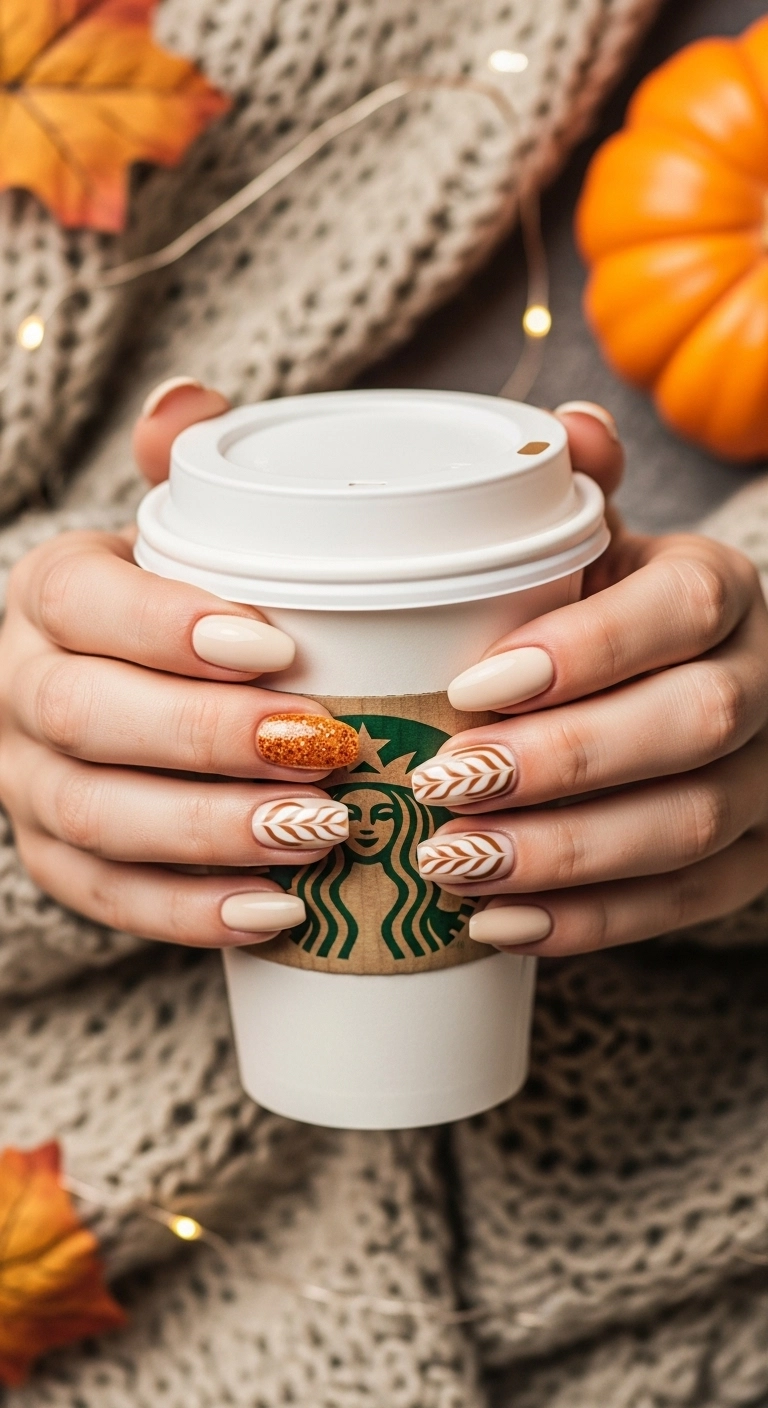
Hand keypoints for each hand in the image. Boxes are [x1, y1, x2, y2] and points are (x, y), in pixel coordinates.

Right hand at [0, 380, 357, 946]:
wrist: (125, 684)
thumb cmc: (177, 603)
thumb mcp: (179, 528)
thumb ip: (189, 467)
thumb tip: (187, 405)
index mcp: (51, 594)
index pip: (84, 601)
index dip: (168, 626)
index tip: (278, 646)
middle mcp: (19, 687)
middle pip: (88, 719)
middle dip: (208, 740)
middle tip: (327, 751)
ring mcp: (29, 783)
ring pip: (96, 818)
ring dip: (211, 832)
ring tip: (323, 834)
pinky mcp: (56, 859)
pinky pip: (107, 898)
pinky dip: (192, 911)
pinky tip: (278, 913)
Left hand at [412, 402, 767, 955]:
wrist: (689, 689)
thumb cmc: (613, 615)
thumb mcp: (601, 551)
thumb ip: (578, 500)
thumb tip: (569, 428)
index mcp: (720, 591)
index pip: (681, 611)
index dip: (585, 650)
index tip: (472, 685)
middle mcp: (764, 683)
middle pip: (690, 725)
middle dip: (560, 762)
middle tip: (440, 788)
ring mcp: (766, 782)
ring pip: (687, 827)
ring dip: (561, 855)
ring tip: (449, 864)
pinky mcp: (751, 863)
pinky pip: (685, 905)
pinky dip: (587, 923)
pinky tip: (494, 926)